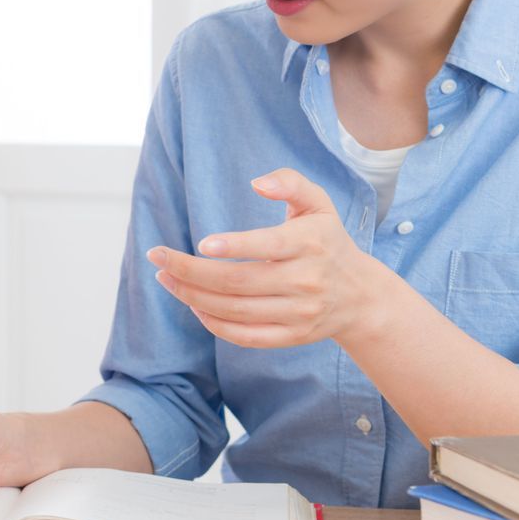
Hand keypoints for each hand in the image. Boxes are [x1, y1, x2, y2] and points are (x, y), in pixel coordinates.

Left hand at [147, 167, 395, 348]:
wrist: (360, 296)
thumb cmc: (327, 241)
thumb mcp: (318, 204)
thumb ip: (291, 183)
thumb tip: (258, 182)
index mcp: (311, 244)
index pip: (269, 246)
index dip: (235, 246)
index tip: (202, 244)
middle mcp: (306, 281)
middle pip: (239, 282)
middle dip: (191, 271)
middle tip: (157, 258)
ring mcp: (299, 313)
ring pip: (236, 310)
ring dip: (193, 296)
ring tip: (166, 278)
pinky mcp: (292, 337)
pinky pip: (246, 337)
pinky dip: (215, 325)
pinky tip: (193, 305)